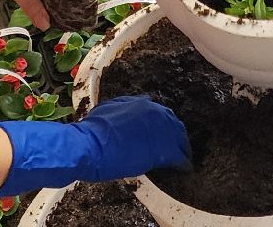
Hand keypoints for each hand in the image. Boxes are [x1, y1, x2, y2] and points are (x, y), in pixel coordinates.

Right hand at [0, 97, 189, 194]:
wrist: (88, 145)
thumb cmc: (92, 131)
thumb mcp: (108, 110)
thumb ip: (124, 108)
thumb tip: (130, 110)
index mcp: (143, 103)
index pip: (161, 113)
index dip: (163, 126)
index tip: (161, 134)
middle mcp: (156, 112)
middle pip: (174, 124)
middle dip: (176, 135)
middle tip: (176, 146)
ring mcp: (162, 131)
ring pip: (180, 140)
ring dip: (181, 149)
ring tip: (182, 158)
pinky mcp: (164, 150)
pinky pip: (180, 157)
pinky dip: (183, 164)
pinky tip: (184, 169)